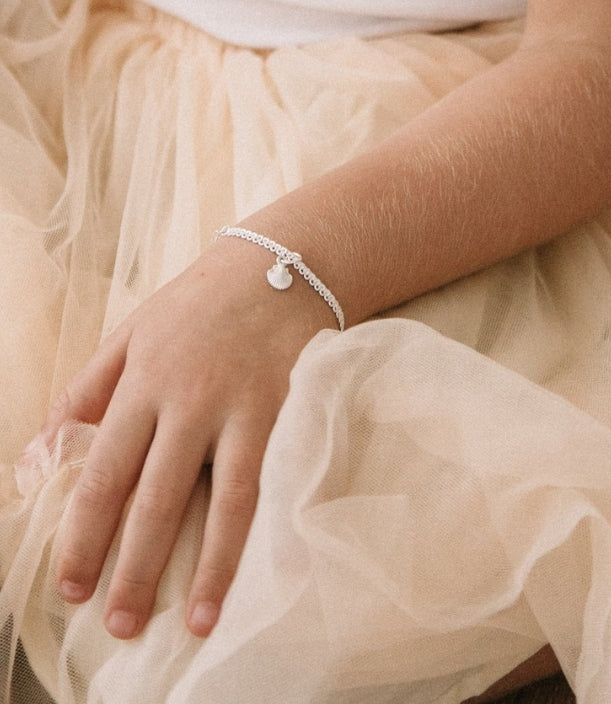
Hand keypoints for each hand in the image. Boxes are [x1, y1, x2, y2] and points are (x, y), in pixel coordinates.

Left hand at [40, 237, 335, 639]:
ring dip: (210, 567)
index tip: (72, 586)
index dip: (84, 535)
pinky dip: (268, 528)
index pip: (104, 473)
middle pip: (157, 498)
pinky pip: (276, 479)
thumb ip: (87, 389)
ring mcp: (245, 407)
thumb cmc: (200, 302)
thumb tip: (40, 450)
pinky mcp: (291, 409)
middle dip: (136, 568)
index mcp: (144, 381)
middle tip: (120, 624)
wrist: (282, 264)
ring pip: (224, 500)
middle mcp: (191, 400)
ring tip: (198, 623)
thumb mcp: (132, 331)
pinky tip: (264, 570)